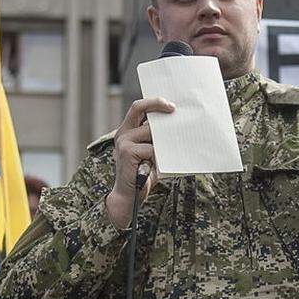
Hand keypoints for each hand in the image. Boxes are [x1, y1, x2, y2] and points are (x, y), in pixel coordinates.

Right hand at [104, 97, 174, 228]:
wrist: (130, 197)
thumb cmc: (144, 174)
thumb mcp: (151, 152)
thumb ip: (156, 139)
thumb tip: (176, 126)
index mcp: (127, 131)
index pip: (138, 107)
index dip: (154, 102)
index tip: (171, 106)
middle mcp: (123, 133)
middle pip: (139, 108)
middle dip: (159, 106)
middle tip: (175, 110)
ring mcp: (123, 142)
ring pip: (150, 132)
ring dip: (162, 142)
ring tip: (164, 154)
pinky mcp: (127, 152)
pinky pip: (151, 149)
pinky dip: (158, 158)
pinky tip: (157, 167)